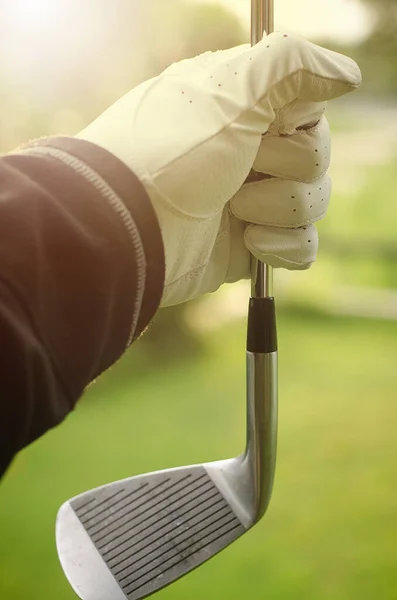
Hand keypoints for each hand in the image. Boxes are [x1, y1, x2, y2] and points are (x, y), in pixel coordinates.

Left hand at [78, 32, 360, 306]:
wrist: (129, 229)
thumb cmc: (170, 153)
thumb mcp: (229, 91)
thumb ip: (290, 64)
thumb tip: (347, 74)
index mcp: (247, 109)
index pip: (311, 107)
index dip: (298, 119)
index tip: (265, 124)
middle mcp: (251, 152)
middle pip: (317, 158)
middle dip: (284, 166)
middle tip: (239, 168)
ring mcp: (251, 200)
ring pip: (313, 203)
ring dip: (277, 206)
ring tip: (231, 208)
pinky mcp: (250, 245)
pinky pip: (303, 245)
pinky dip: (284, 246)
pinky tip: (249, 241)